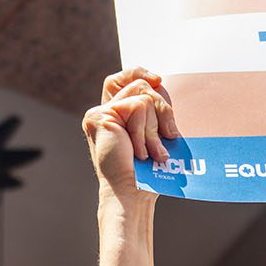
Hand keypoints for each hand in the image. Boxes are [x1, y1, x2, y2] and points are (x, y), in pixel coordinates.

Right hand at [83, 67, 177, 201]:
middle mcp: (105, 111)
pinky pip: (136, 107)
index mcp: (117, 114)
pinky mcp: (99, 117)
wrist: (132, 192)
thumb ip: (155, 109)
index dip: (141, 72)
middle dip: (162, 111)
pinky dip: (144, 131)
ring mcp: (100, 113)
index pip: (126, 77)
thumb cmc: (147, 171)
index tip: (158, 81)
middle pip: (142, 85)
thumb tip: (160, 83)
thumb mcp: (156, 133)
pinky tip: (139, 152)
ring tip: (150, 152)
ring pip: (143, 97)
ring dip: (154, 128)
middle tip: (166, 138)